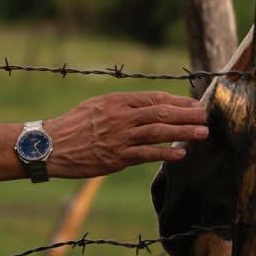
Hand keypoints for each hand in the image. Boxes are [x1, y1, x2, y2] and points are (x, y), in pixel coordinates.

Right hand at [43, 92, 207, 177]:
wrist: (50, 145)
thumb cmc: (72, 125)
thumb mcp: (96, 105)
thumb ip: (121, 106)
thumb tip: (145, 107)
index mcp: (117, 101)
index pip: (153, 98)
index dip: (176, 101)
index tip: (193, 104)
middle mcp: (121, 117)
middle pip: (161, 113)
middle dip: (186, 114)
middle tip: (205, 116)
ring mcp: (120, 137)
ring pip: (158, 132)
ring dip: (183, 132)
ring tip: (202, 133)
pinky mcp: (117, 157)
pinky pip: (146, 154)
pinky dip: (165, 153)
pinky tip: (181, 154)